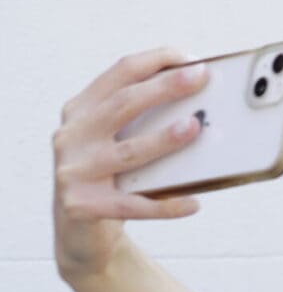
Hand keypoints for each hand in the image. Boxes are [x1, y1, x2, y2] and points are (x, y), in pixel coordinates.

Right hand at [52, 50, 208, 279]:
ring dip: (163, 140)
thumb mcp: (116, 143)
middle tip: (199, 78)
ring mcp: (74, 171)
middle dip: (163, 89)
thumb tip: (202, 110)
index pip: (118, 75)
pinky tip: (193, 203)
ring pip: (128, 153)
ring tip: (195, 129)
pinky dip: (165, 205)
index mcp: (81, 111)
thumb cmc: (110, 179)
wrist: (80, 233)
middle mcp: (72, 136)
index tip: (188, 58)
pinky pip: (132, 205)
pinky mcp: (82, 205)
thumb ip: (143, 124)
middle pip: (122, 105)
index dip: (154, 62)